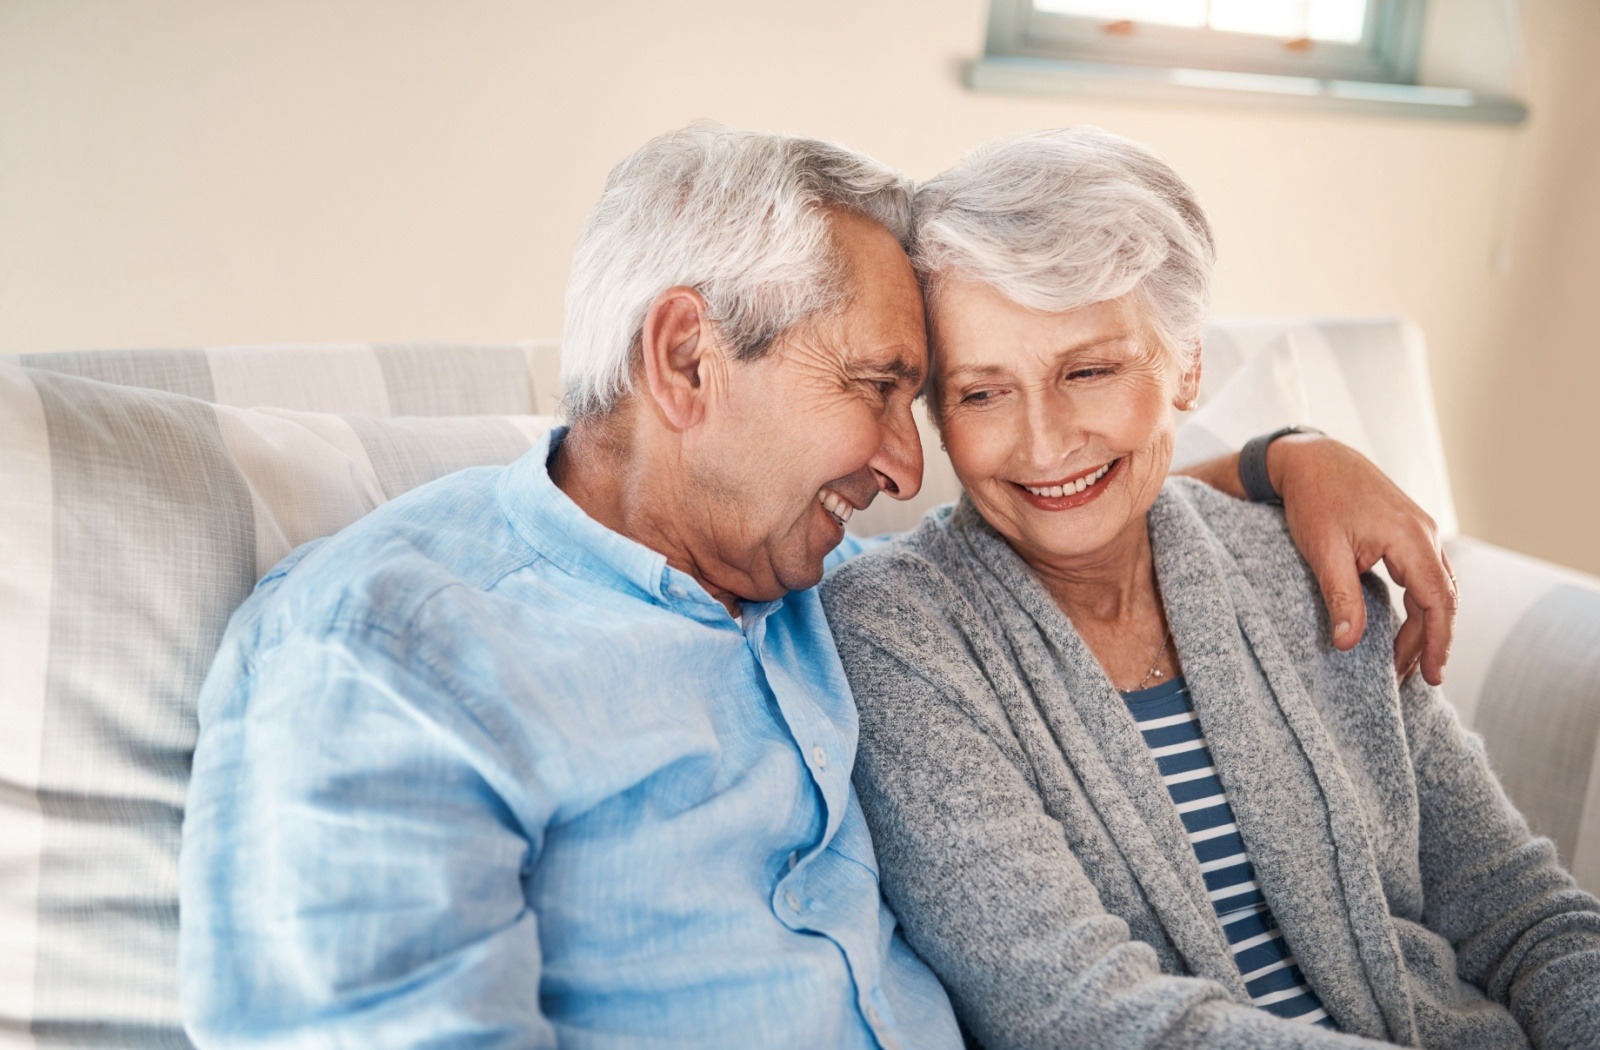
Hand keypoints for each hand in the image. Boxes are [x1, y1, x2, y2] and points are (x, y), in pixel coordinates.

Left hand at [1269, 434, 1456, 684]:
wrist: (1312, 457)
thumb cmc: (1314, 499)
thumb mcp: (1323, 551)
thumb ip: (1341, 598)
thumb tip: (1348, 644)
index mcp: (1410, 537)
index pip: (1438, 601)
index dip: (1438, 642)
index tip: (1432, 675)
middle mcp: (1425, 532)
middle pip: (1442, 598)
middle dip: (1430, 641)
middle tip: (1411, 679)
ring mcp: (1420, 529)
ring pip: (1436, 587)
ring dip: (1424, 624)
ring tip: (1404, 661)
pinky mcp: (1409, 530)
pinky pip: (1425, 574)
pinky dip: (1419, 603)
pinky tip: (1404, 625)